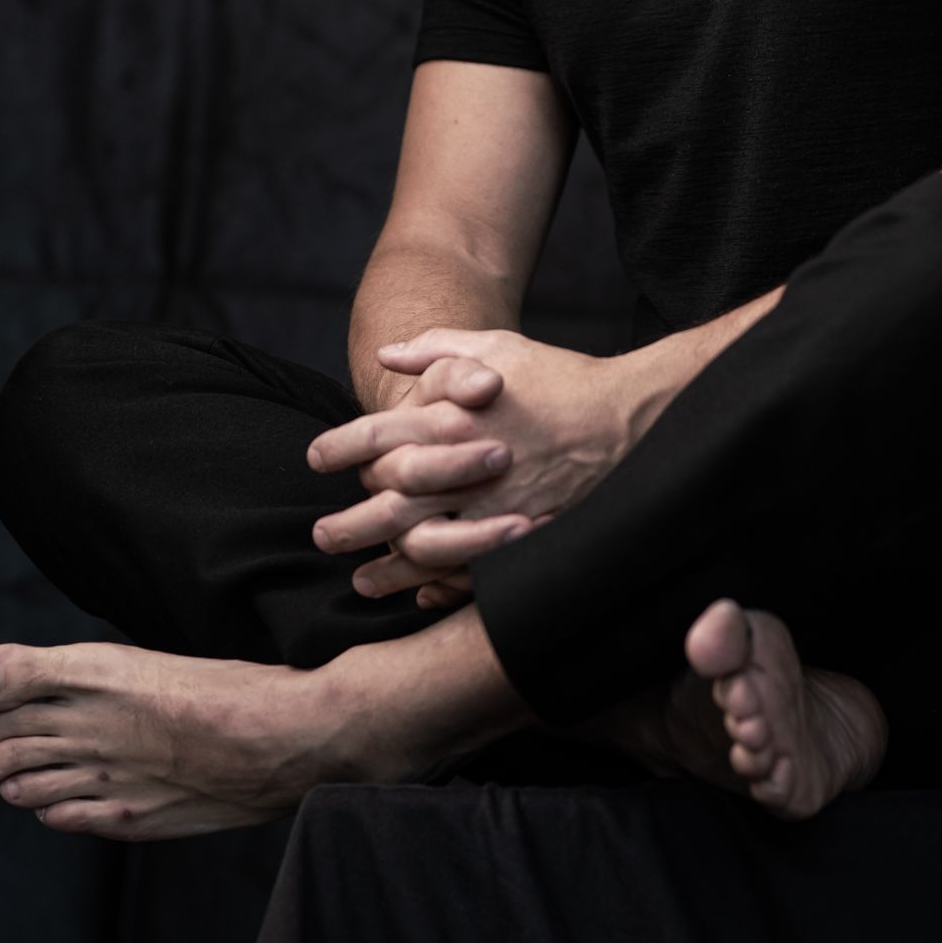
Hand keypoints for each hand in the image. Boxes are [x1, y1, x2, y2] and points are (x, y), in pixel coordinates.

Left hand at [308, 328, 632, 600]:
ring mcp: (493, 505)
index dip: (339, 447)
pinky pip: (468, 572)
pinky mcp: (521, 535)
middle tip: (320, 535)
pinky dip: (439, 588)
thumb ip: (436, 349)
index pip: (377, 434)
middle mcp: (464, 464)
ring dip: (386, 569)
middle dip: (348, 524)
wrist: (627, 415)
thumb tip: (384, 354)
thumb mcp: (496, 346)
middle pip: (388, 503)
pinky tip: (419, 596)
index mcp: (453, 415)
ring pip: (421, 548)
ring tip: (359, 582)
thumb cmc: (558, 377)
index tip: (314, 458)